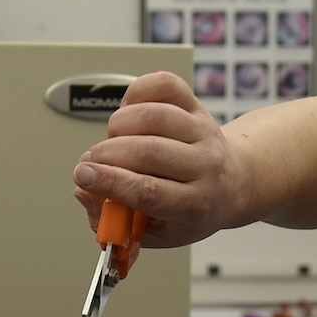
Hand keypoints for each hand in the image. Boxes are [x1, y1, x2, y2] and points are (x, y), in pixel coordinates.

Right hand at [72, 72, 245, 249]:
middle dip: (107, 154)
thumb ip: (115, 221)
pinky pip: (164, 85)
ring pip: (153, 115)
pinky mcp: (197, 105)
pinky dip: (136, 92)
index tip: (83, 175)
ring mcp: (202, 131)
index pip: (149, 191)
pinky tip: (130, 112)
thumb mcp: (156, 231)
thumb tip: (84, 192)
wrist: (233, 183)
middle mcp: (205, 165)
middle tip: (91, 162)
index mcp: (196, 204)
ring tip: (114, 142)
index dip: (110, 182)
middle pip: (148, 151)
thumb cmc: (191, 210)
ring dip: (118, 127)